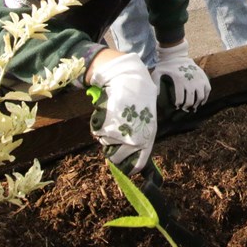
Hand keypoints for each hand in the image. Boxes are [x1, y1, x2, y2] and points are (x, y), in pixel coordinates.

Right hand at [88, 52, 156, 173]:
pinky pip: (98, 133)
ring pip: (106, 145)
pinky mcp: (105, 126)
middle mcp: (134, 138)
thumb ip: (143, 133)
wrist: (128, 78)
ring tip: (113, 122)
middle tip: (114, 143)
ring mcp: (119, 133)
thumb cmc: (140, 96)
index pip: (139, 162)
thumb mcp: (148, 116)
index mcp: (148, 136)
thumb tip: (138, 150)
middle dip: (114, 153)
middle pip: (118, 158)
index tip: (127, 167)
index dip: (131, 167)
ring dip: (107, 138)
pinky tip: (106, 115)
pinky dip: (99, 127)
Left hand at [152, 40, 210, 111]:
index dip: (178, 105)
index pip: (180, 99)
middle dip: (187, 107)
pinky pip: (208, 90)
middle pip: (190, 100)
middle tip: (184, 108)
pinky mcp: (203, 76)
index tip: (176, 106)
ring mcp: (198, 79)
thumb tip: (157, 95)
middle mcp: (190, 81)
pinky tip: (201, 101)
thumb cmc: (167, 65)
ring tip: (193, 106)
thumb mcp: (158, 72)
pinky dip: (206, 97)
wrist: (177, 55)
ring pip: (200, 97)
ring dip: (196, 104)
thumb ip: (156, 83)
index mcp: (179, 80)